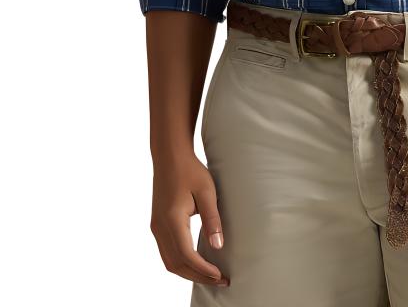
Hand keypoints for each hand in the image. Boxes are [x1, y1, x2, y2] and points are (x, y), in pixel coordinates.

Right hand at [150, 151, 229, 287]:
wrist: (170, 157)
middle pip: (176, 264)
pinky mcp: (157, 226)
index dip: (203, 269)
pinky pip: (167, 252)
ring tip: (211, 275)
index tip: (221, 275)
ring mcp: (156, 228)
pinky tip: (197, 263)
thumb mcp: (207, 192)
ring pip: (169, 261)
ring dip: (189, 272)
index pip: (186, 255)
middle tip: (221, 280)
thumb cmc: (190, 171)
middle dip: (198, 276)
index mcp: (171, 220)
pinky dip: (181, 263)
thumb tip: (218, 245)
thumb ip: (212, 219)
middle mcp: (159, 228)